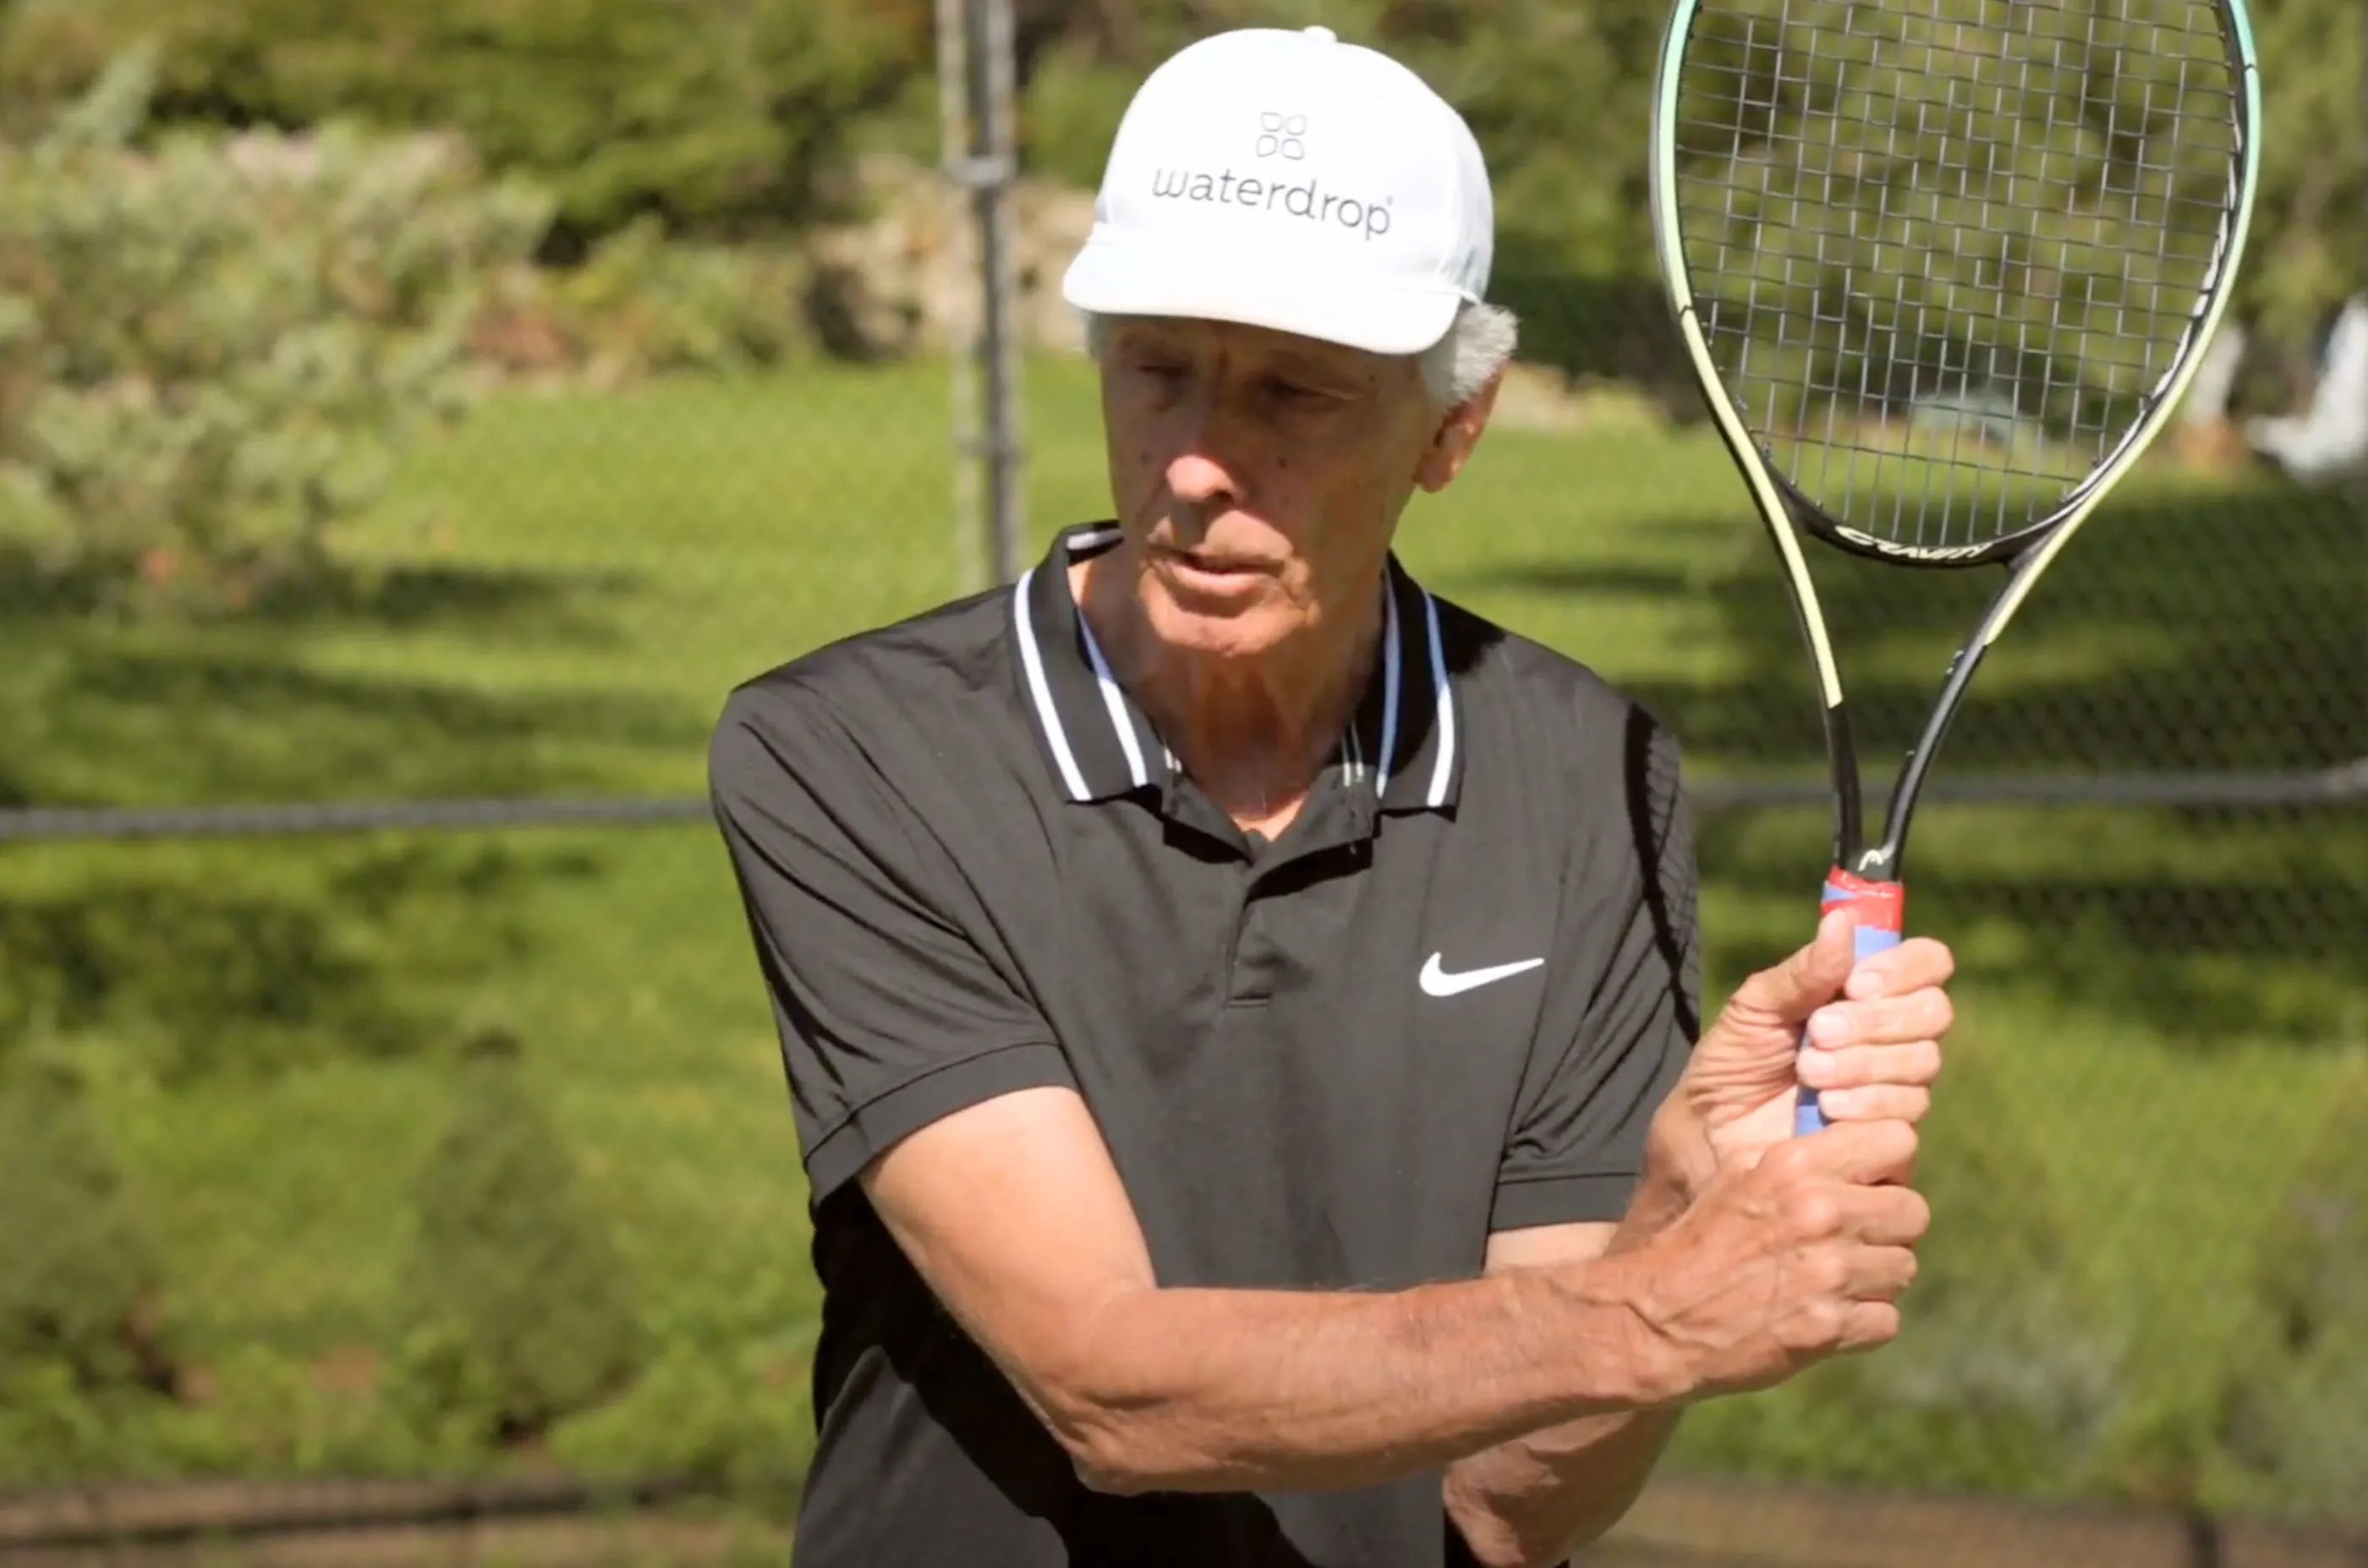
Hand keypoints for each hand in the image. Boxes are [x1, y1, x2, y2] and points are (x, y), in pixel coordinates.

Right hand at [1615, 1119, 1929, 1403]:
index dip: (1888, 1164)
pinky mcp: (1832, 1327)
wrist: (1659, 1319)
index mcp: (1796, 1165)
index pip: (1897, 1141)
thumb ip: (1803, 1160)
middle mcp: (1821, 1212)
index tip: (1868, 1182)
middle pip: (1913, 1210)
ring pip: (1904, 1266)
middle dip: (1890, 1226)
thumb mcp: (1740, 1175)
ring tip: (1834, 1280)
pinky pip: (1888, 1320)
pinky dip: (1863, 1323)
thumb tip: (1866, 1153)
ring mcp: (1830, 1273)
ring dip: (1876, 1277)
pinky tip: (1827, 1315)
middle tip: (1856, 1239)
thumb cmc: (1699, 1242)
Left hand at [1677, 907, 1954, 1169]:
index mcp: (1868, 992)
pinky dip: (1865, 1104)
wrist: (1714, 1132)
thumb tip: (1843, 920)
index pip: (1928, 962)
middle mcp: (1895, 1034)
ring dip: (1862, 1064)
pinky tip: (1826, 1107)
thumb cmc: (1735, 1061)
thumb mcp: (1756, 1007)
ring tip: (1807, 1070)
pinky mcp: (1892, 1132)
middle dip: (1875, 1021)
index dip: (1903, 969)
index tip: (1855, 984)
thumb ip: (1804, 971)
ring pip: (1923, 1062)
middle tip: (1818, 1032)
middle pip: (1933, 1012)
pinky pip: (1908, 1112)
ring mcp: (1899, 1084)